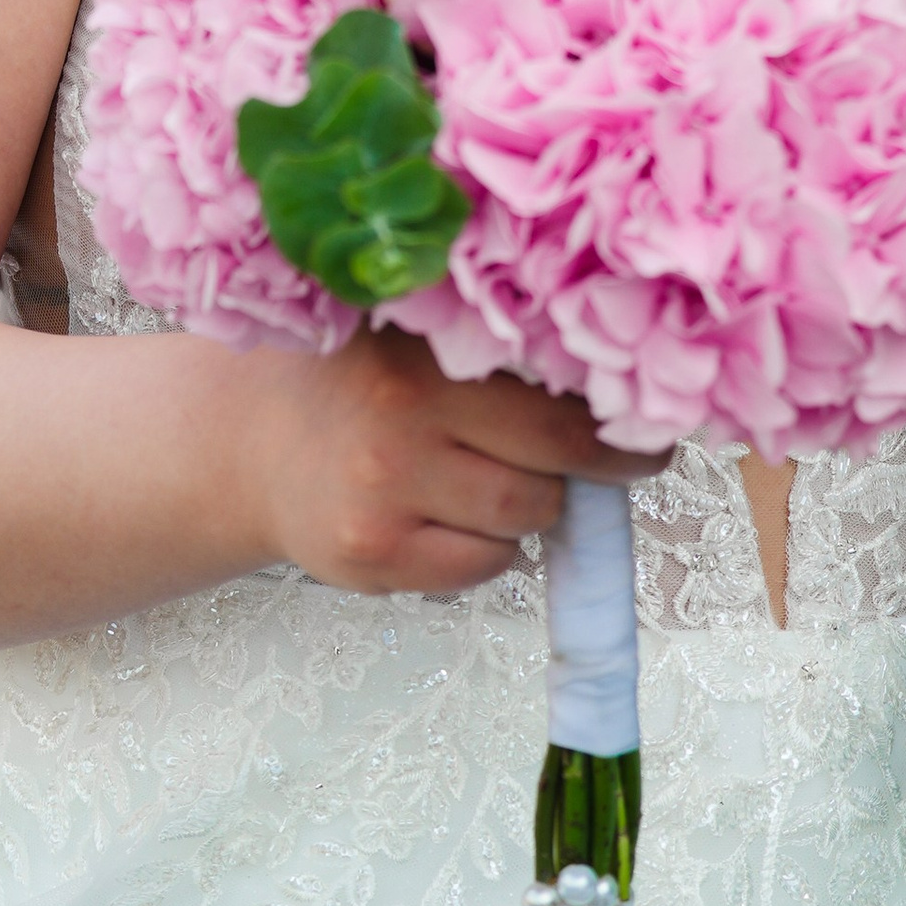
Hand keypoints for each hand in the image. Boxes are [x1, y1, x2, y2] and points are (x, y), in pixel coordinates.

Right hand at [242, 327, 663, 598]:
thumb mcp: (417, 339)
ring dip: (536, 506)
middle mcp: (400, 416)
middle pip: (556, 463)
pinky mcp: (371, 556)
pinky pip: (482, 566)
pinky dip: (490, 548)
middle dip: (597, 469)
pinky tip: (454, 515)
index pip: (560, 398)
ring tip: (499, 476)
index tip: (651, 426)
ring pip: (526, 518)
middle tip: (615, 460)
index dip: (620, 420)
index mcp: (424, 348)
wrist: (253, 446)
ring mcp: (383, 493)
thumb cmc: (360, 386)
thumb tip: (622, 389)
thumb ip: (497, 350)